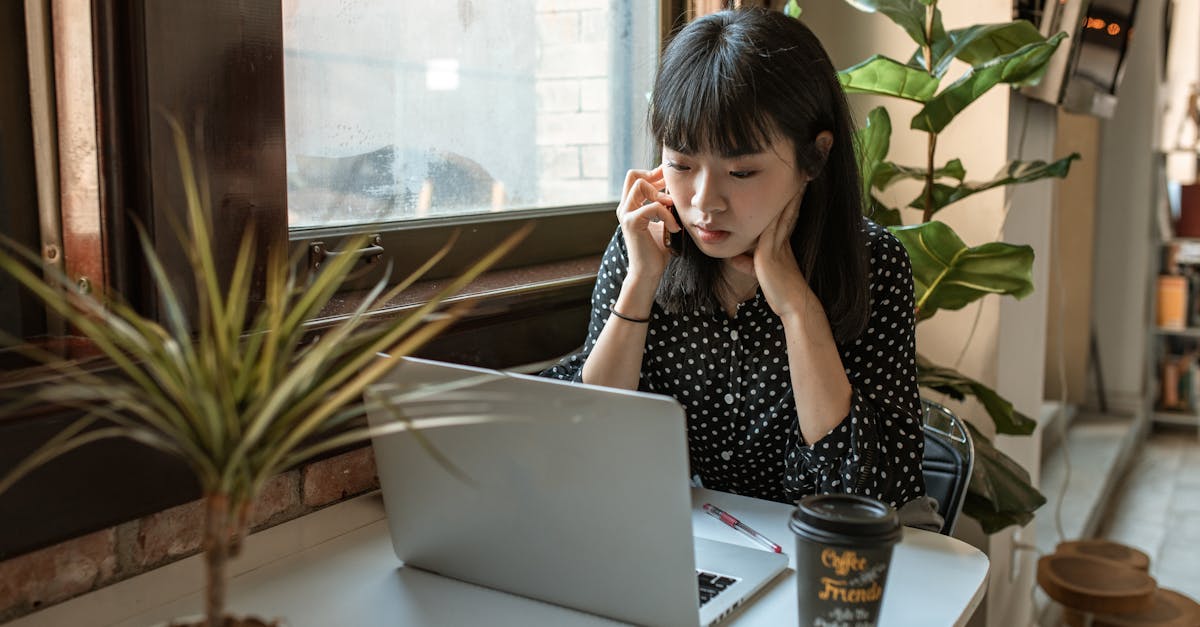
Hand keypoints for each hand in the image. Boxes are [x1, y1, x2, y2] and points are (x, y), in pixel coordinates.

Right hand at [617, 166, 680, 280]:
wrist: (648, 272)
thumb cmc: (657, 250)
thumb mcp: (662, 223)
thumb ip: (664, 208)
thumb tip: (677, 194)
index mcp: (631, 207)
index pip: (636, 178)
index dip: (653, 174)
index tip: (669, 181)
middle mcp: (625, 208)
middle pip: (633, 175)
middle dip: (654, 176)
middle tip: (669, 186)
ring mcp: (626, 214)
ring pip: (640, 184)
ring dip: (660, 193)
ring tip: (671, 207)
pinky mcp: (632, 222)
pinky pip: (653, 206)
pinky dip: (667, 215)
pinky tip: (674, 227)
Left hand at [728, 190, 813, 321]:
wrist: (792, 304)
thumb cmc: (778, 291)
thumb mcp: (758, 273)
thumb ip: (745, 263)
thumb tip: (732, 258)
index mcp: (781, 244)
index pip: (784, 218)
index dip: (788, 203)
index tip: (793, 187)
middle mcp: (781, 242)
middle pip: (787, 212)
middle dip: (793, 196)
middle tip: (800, 178)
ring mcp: (777, 246)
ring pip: (782, 218)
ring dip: (788, 200)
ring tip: (795, 183)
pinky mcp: (769, 254)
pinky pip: (768, 231)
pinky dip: (771, 217)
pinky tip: (770, 204)